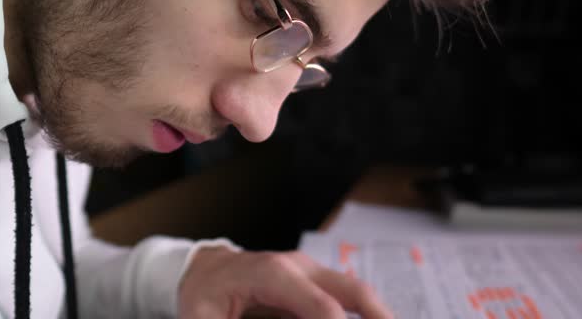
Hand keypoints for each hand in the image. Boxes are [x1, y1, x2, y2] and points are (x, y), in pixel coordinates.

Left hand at [178, 246, 393, 318]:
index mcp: (272, 274)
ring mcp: (308, 271)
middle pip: (353, 291)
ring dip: (376, 315)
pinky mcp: (313, 282)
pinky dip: (361, 316)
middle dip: (379, 316)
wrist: (202, 270)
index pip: (322, 307)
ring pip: (356, 293)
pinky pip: (344, 300)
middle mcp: (297, 267)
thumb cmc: (202, 296)